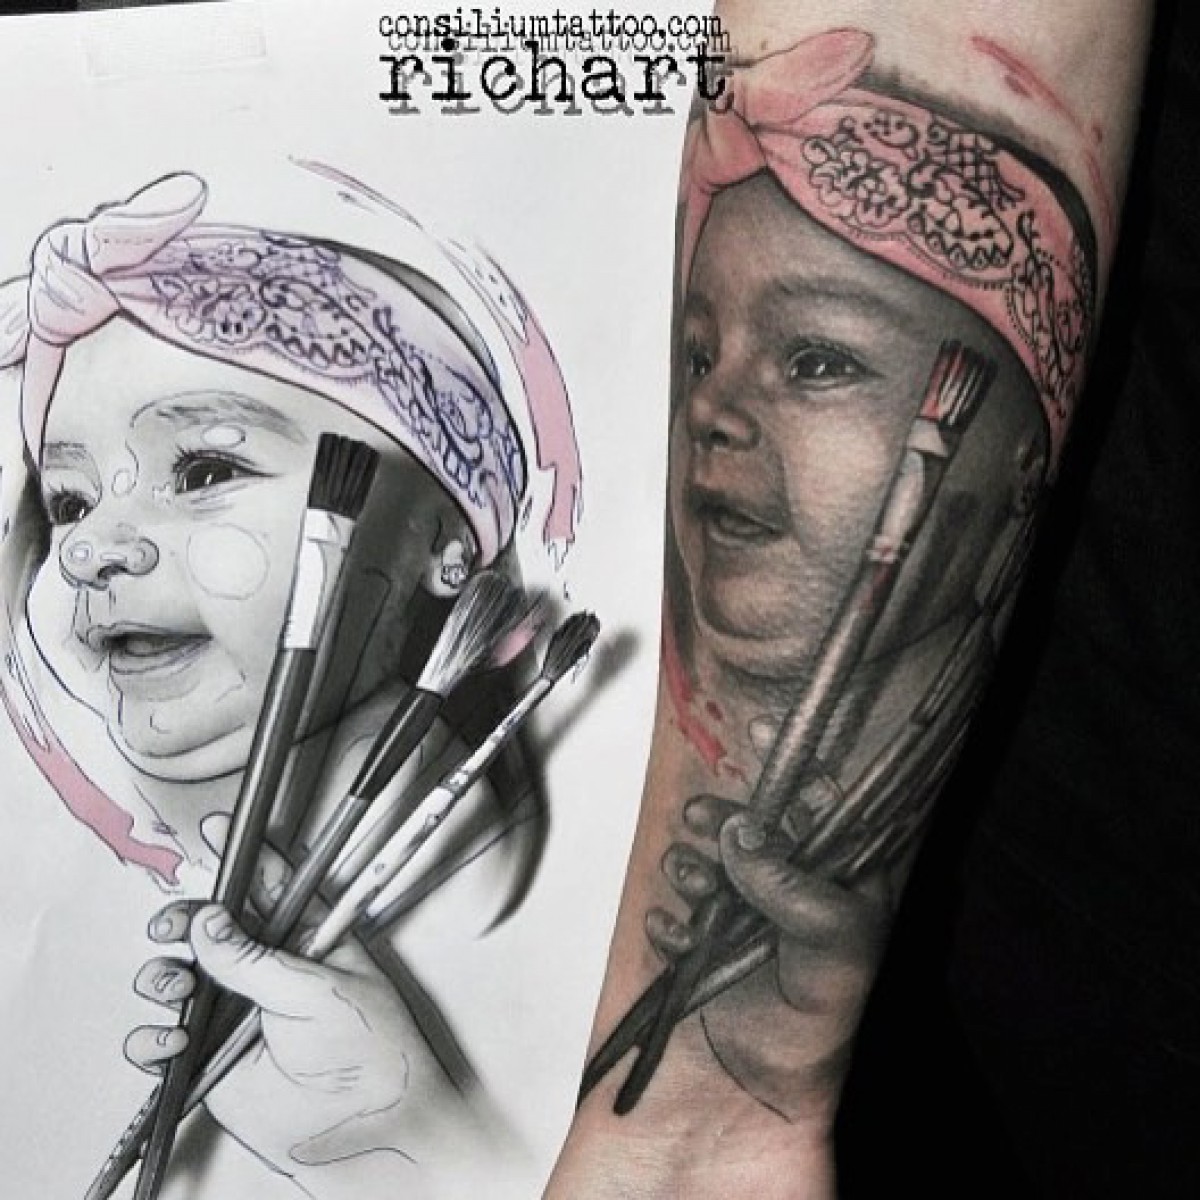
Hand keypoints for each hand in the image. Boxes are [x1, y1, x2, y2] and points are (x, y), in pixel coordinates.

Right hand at [124, 819, 457, 1181]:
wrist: (367, 1128)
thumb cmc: (371, 1052)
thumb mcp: (317, 990)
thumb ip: (254, 958)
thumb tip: (209, 921)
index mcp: (308, 937)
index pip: (272, 883)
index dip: (243, 854)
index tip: (216, 830)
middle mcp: (268, 968)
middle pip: (212, 926)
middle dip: (184, 918)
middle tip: (173, 925)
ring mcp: (237, 1012)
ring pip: (179, 977)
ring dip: (164, 976)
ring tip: (176, 987)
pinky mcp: (212, 1057)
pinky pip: (162, 1040)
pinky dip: (152, 1037)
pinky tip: (173, 1039)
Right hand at [647, 794, 888, 1124]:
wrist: (764, 1093)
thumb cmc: (823, 1016)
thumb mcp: (836, 943)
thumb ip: (795, 883)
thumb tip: (743, 834)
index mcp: (842, 879)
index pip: (825, 804)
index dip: (797, 766)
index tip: (759, 732)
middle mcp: (792, 886)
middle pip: (753, 823)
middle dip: (724, 817)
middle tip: (702, 816)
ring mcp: (742, 911)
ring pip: (708, 859)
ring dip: (691, 866)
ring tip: (694, 887)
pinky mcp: (700, 940)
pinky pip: (674, 910)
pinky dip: (670, 919)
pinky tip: (680, 937)